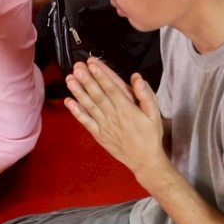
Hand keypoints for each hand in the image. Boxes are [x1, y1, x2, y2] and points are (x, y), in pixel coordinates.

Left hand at [63, 57, 167, 177]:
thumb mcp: (154, 114)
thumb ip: (146, 95)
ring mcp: (104, 125)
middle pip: (97, 94)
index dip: (101, 74)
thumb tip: (137, 77)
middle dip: (86, 79)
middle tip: (77, 66)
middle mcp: (113, 115)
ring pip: (89, 106)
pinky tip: (68, 101)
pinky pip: (86, 122)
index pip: (112, 87)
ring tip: (70, 79)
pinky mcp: (99, 135)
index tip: (92, 63)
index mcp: (127, 108)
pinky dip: (76, 112)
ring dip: (79, 92)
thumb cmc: (151, 135)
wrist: (144, 160)